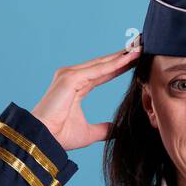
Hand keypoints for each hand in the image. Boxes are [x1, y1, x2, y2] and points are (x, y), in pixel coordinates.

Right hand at [31, 34, 142, 150]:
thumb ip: (104, 129)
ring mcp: (69, 75)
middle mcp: (71, 76)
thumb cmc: (60, 136)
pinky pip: (98, 70)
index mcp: (75, 86)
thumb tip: (118, 130)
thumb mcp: (90, 133)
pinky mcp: (70, 78)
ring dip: (122, 55)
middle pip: (103, 63)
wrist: (44, 139)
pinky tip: (128, 58)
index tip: (135, 60)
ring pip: (102, 63)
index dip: (119, 66)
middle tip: (141, 46)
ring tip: (140, 48)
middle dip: (123, 55)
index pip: (102, 73)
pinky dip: (114, 64)